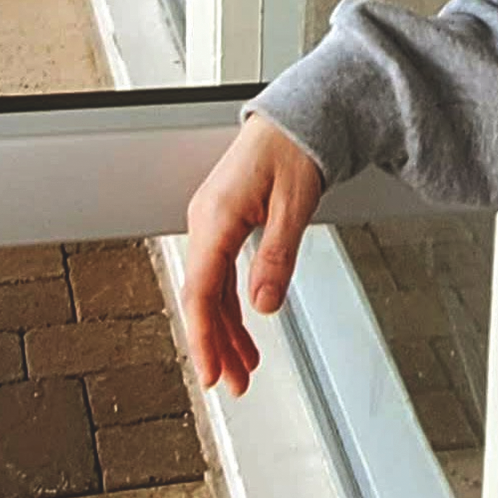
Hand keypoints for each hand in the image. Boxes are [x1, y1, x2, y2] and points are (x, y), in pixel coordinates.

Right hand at [182, 113, 322, 395]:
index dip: (204, 339)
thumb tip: (264, 305)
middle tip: (232, 383)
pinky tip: (244, 327)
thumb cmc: (295, 146)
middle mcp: (205, 220)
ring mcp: (211, 221)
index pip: (201, 292)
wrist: (296, 114)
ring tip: (243, 367)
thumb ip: (277, 256)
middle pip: (201, 297)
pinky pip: (219, 273)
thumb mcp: (295, 204)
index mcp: (217, 216)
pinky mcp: (223, 222)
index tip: (211, 372)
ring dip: (224, 330)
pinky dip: (230, 304)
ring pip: (209, 289)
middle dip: (215, 344)